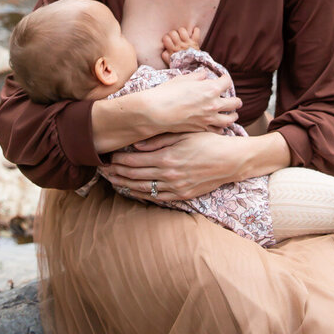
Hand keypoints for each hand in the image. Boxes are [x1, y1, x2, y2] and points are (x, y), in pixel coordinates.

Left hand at [102, 131, 240, 200]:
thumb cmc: (208, 142)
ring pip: (143, 189)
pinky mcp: (182, 195)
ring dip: (125, 185)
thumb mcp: (184, 135)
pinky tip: (133, 191)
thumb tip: (136, 146)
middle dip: (116, 173)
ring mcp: (175, 188)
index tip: (107, 158)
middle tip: (102, 171)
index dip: (118, 161)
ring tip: (112, 181)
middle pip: (134, 176)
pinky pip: (156, 198)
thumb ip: (158, 141)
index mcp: (167, 158)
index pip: (134, 162)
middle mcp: (168, 175)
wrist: (231, 160)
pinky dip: (142, 195)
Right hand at [145, 70, 239, 133]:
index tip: (223, 79)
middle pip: (235, 102)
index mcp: (211, 88)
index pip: (227, 82)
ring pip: (230, 119)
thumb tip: (204, 75)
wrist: (156, 112)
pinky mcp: (202, 129)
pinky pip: (218, 130)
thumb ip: (197, 76)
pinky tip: (220, 126)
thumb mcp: (183, 79)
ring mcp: (209, 119)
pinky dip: (221, 128)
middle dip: (235, 100)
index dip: (226, 79)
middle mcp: (214, 104)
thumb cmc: (167, 92)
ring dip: (232, 115)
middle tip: (235, 100)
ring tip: (232, 114)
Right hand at [160, 26, 201, 65]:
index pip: (166, 38)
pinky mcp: (195, 42)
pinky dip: (195, 31)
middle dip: (172, 34)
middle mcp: (180, 45)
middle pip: (173, 33)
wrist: (192, 69)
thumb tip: (164, 49)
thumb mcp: (170, 62)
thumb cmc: (180, 65)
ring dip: (182, 31)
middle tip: (174, 38)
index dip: (166, 38)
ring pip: (182, 30)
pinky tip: (192, 33)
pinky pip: (196, 32)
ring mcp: (188, 43)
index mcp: (173, 50)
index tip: (168, 41)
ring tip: (182, 35)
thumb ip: (165, 55)